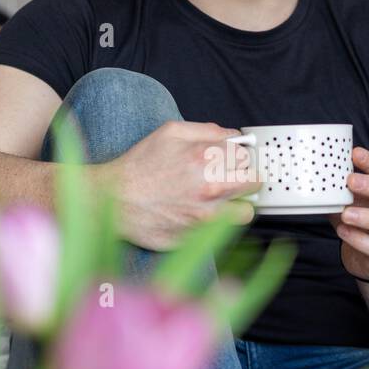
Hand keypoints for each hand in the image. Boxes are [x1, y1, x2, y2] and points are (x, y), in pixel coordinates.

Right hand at [107, 120, 260, 250]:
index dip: (239, 157)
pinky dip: (218, 223)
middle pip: (254, 183)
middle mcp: (211, 188)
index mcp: (207, 159)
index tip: (231, 160)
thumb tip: (231, 136)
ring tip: (220, 199)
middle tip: (229, 178)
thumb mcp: (171, 132)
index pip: (247, 157)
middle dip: (244, 178)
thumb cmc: (139, 166)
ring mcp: (206, 217)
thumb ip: (207, 130)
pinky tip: (200, 212)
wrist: (114, 199)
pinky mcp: (198, 237)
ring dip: (237, 204)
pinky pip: (223, 231)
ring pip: (246, 212)